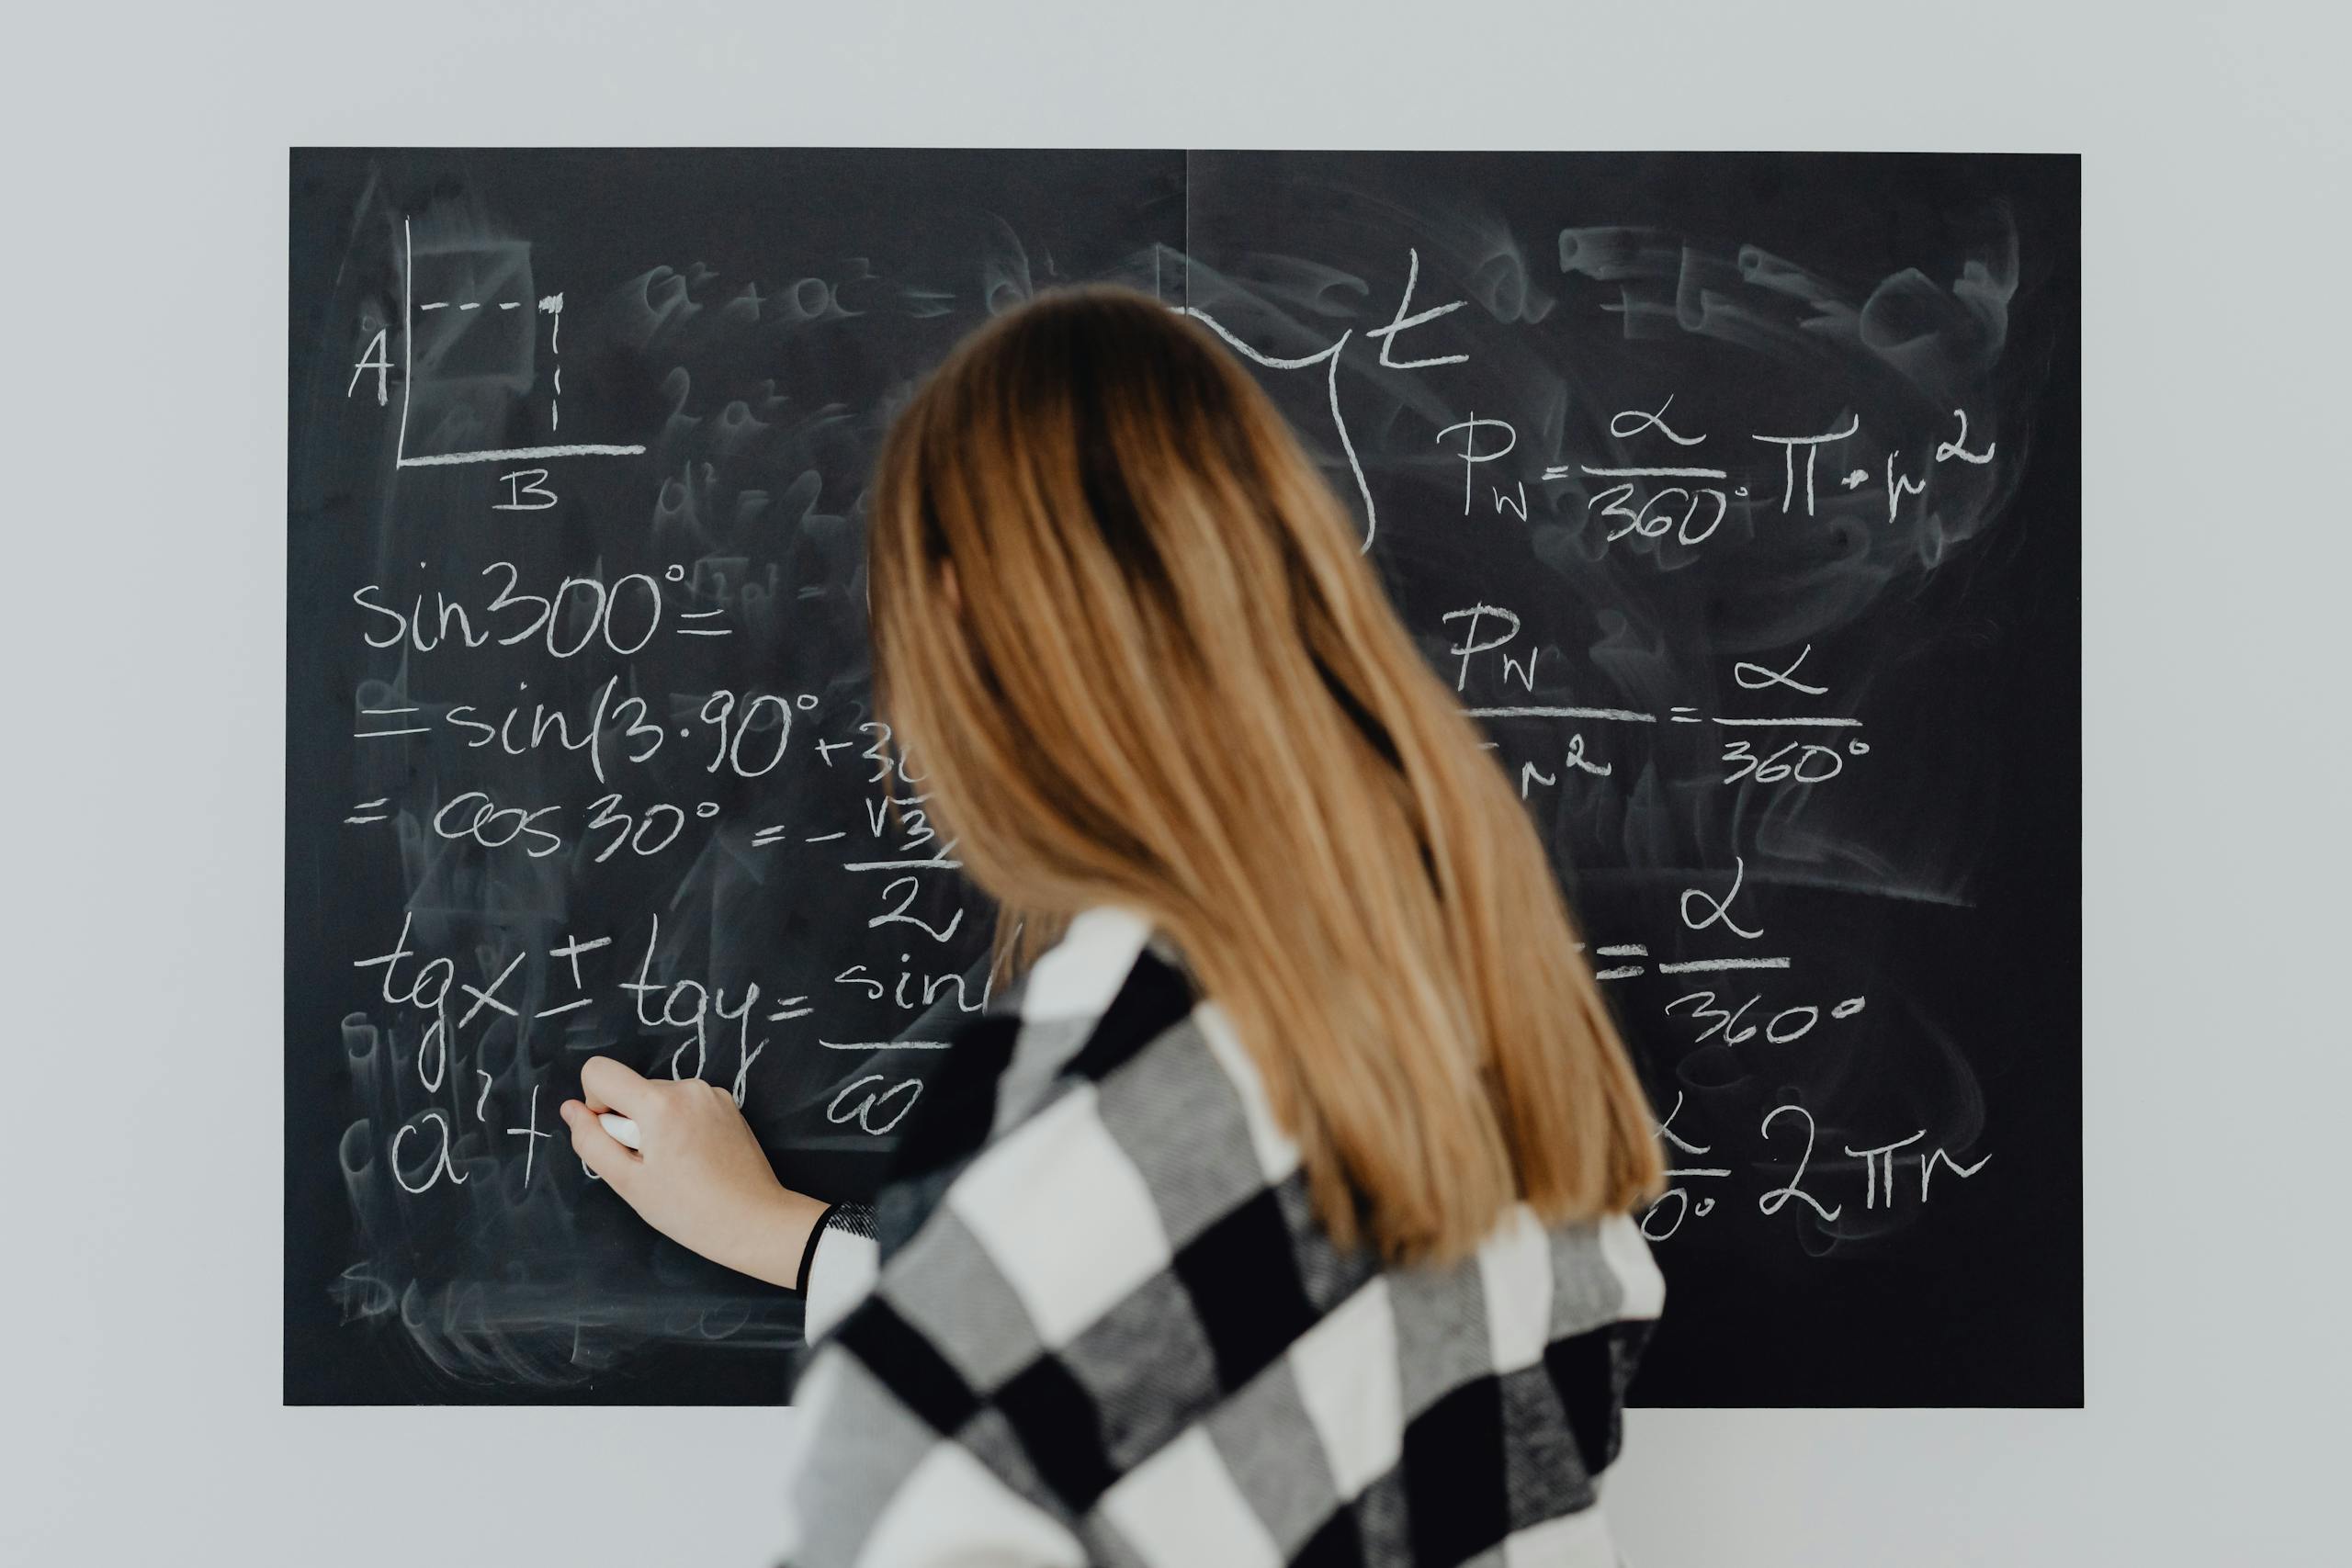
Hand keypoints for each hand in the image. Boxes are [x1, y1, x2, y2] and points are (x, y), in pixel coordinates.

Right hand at [560, 1058, 828, 1288]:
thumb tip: (571, 1109)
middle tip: (651, 1165)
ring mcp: (712, 1093)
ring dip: (655, 1125)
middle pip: (631, 1089)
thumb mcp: (627, 1182)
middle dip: (630, 1122)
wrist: (754, 1220)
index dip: (595, 1104)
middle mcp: (687, 1086)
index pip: (599, 1071)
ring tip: (676, 1165)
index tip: (616, 1137)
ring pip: (657, 1097)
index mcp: (659, 1103)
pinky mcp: (728, 1102)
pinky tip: (695, 1158)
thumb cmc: (689, 1210)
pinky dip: (679, 1124)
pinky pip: (684, 1103)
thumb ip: (591, 1140)